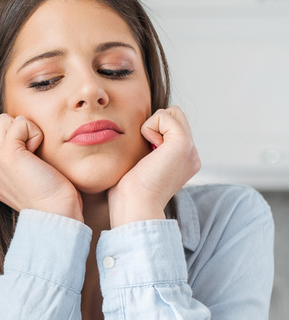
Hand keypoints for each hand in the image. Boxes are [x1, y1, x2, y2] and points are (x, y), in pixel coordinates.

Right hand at [0, 114, 82, 220]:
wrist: (57, 215)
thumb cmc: (54, 197)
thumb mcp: (29, 176)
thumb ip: (20, 158)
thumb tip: (23, 132)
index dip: (19, 139)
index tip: (33, 164)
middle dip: (20, 132)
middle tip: (35, 159)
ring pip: (5, 120)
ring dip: (26, 132)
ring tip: (35, 157)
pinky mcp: (6, 155)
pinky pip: (20, 123)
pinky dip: (35, 133)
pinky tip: (39, 156)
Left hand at [108, 106, 200, 227]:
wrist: (135, 206)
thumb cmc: (128, 193)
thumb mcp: (140, 166)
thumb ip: (147, 150)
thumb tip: (140, 135)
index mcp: (183, 161)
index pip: (170, 127)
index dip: (150, 134)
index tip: (144, 160)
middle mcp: (191, 155)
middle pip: (173, 116)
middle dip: (153, 126)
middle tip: (145, 154)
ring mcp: (190, 149)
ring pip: (170, 112)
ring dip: (150, 127)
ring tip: (148, 153)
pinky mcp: (183, 143)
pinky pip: (164, 116)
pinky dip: (148, 128)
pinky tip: (149, 151)